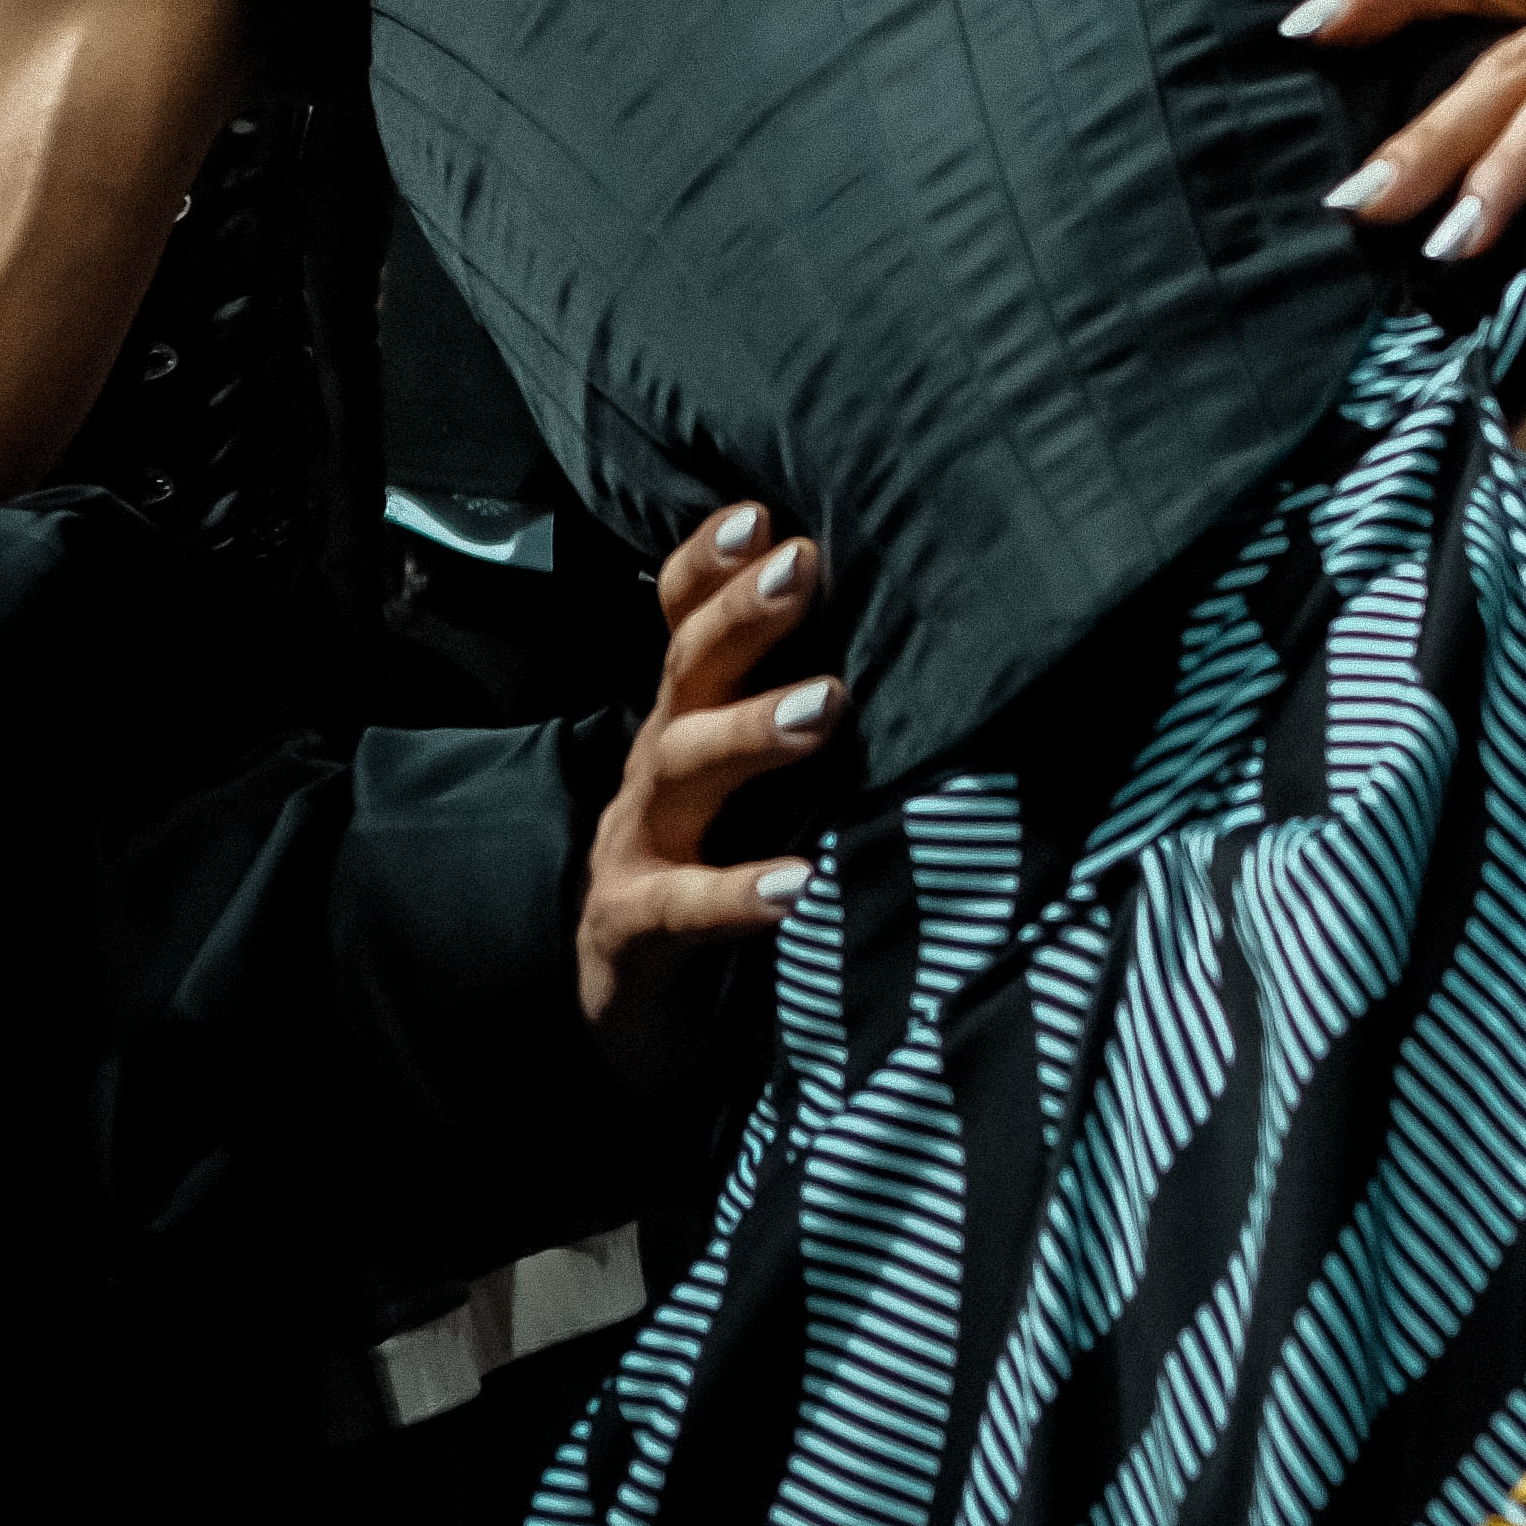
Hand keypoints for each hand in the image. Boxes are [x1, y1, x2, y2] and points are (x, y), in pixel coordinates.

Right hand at [582, 503, 832, 1087]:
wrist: (623, 1013)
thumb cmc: (712, 868)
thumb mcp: (744, 782)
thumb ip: (791, 709)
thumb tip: (902, 629)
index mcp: (686, 723)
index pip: (683, 627)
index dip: (710, 569)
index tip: (762, 513)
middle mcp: (657, 770)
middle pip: (687, 676)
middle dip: (741, 617)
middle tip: (802, 566)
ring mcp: (639, 849)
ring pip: (682, 774)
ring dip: (750, 733)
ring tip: (824, 705)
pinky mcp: (635, 934)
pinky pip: (683, 909)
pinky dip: (739, 893)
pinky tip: (799, 883)